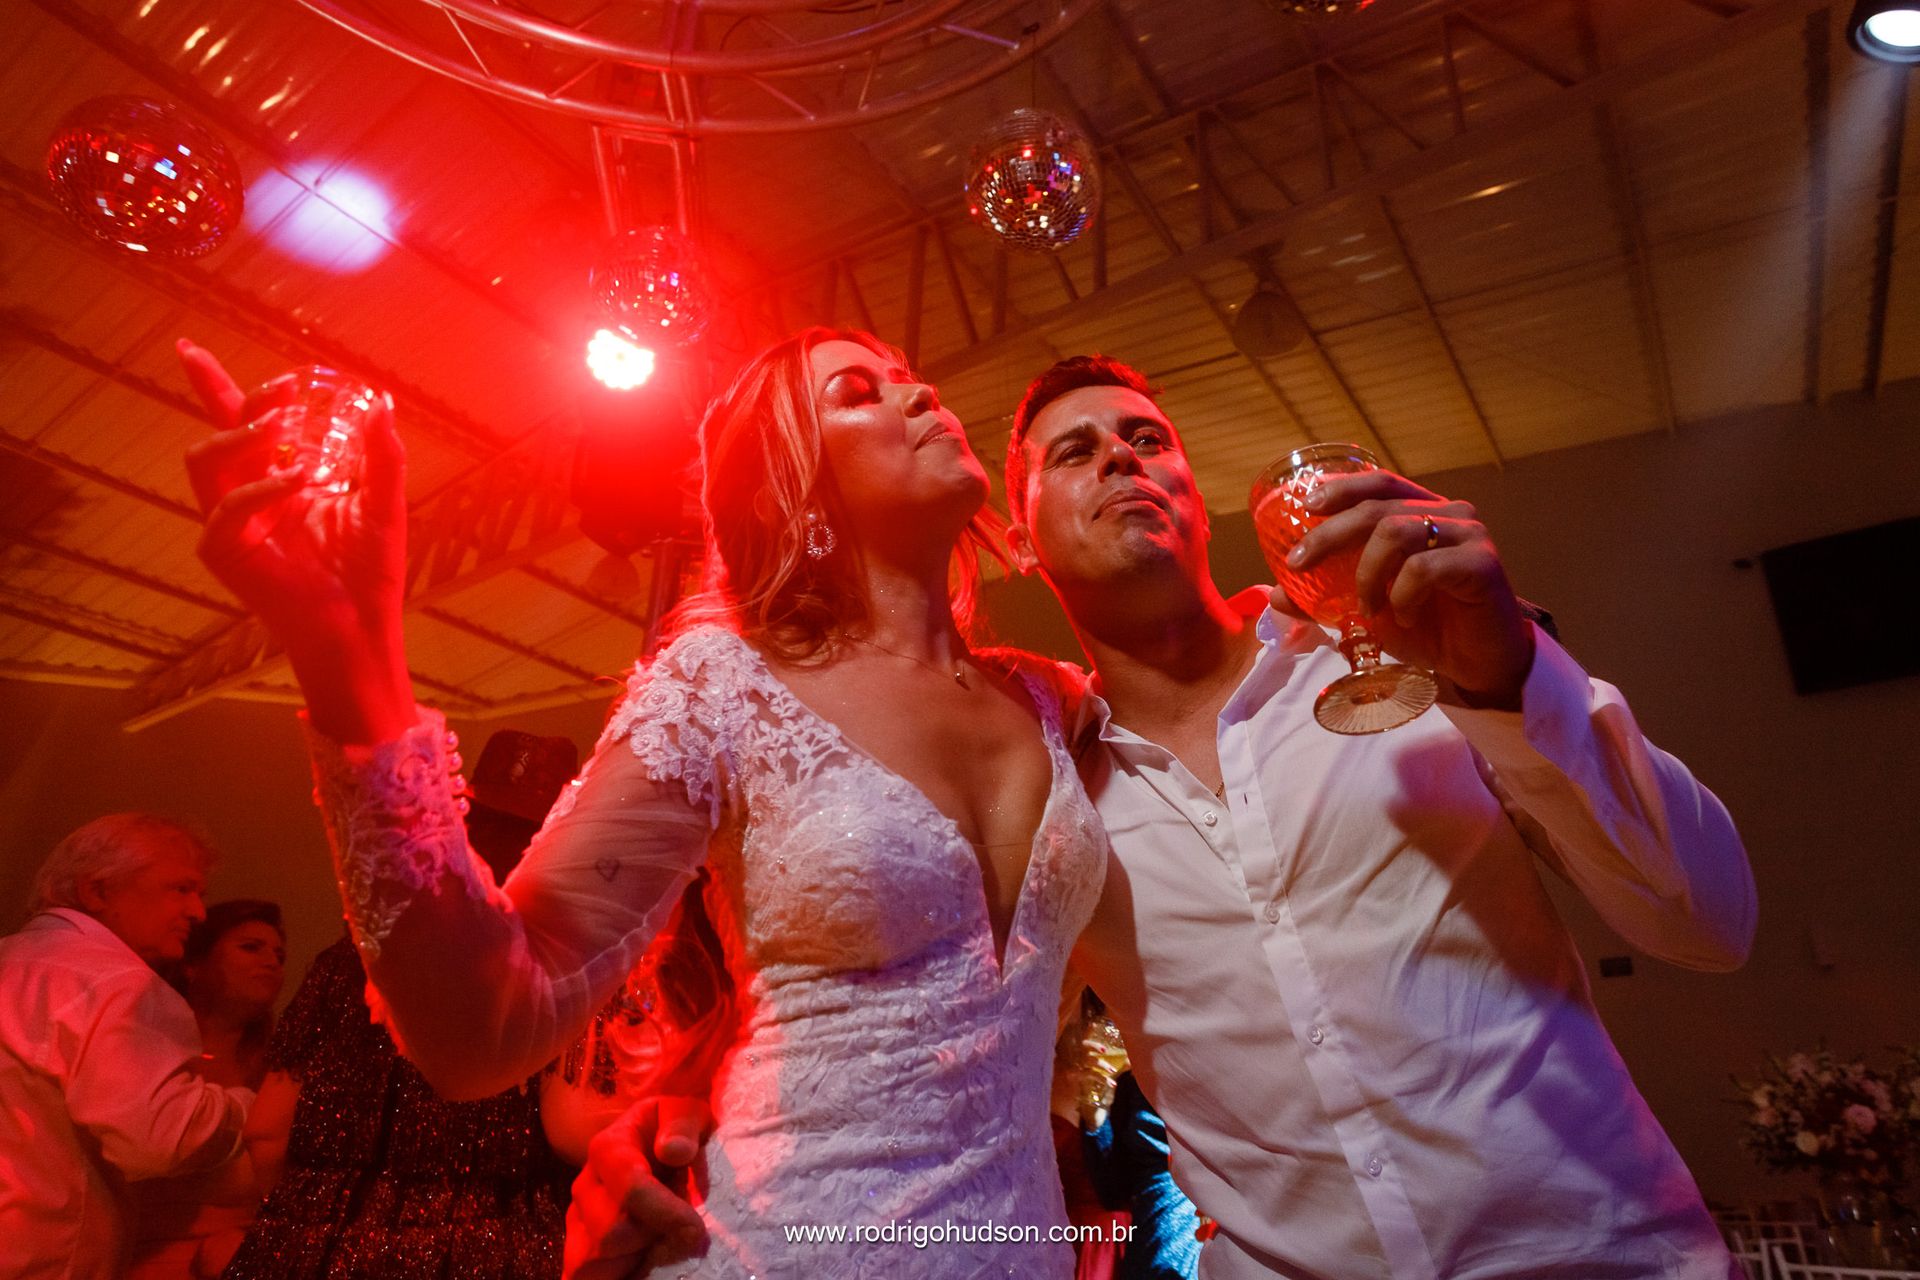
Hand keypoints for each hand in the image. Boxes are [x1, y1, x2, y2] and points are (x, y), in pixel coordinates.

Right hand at [178, 340, 413, 741]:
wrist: (361, 624)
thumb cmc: (369, 570)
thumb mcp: (384, 503)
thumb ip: (383, 456)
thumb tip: (383, 403)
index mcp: (277, 477)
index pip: (237, 422)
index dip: (211, 385)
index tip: (189, 349)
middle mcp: (247, 495)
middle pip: (217, 431)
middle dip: (243, 401)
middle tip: (286, 391)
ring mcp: (230, 523)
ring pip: (203, 460)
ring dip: (240, 437)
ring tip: (280, 431)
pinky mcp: (224, 553)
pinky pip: (225, 511)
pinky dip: (260, 491)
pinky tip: (297, 484)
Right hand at [563, 1096, 712, 1279]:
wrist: (656, 1142)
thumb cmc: (676, 1130)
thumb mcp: (687, 1113)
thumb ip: (683, 1124)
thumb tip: (675, 1151)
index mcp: (608, 1148)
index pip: (631, 1190)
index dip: (665, 1215)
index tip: (696, 1230)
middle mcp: (585, 1185)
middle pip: (611, 1235)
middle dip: (652, 1239)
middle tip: (679, 1229)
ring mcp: (577, 1219)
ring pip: (593, 1262)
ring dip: (632, 1260)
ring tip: (658, 1241)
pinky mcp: (577, 1247)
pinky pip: (580, 1276)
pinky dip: (613, 1275)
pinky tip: (638, 1265)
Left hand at [1283, 470, 1533, 707]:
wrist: (1476, 663)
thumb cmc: (1426, 627)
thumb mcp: (1366, 611)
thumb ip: (1324, 600)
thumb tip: (1276, 595)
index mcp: (1420, 512)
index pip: (1379, 483)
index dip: (1341, 488)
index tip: (1306, 507)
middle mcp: (1447, 513)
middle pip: (1377, 507)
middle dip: (1330, 534)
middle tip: (1301, 565)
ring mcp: (1468, 534)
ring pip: (1397, 532)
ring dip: (1367, 573)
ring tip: (1367, 609)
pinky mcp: (1484, 563)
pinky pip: (1426, 567)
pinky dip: (1402, 594)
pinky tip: (1403, 617)